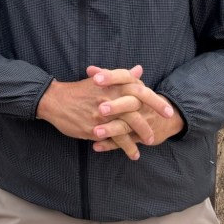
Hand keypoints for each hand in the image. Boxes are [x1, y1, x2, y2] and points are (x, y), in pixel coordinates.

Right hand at [35, 65, 173, 159]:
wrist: (55, 100)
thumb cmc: (79, 90)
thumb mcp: (101, 79)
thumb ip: (121, 76)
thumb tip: (139, 69)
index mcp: (113, 84)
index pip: (140, 91)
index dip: (155, 102)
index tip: (168, 111)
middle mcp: (110, 98)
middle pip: (137, 110)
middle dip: (150, 123)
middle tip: (159, 132)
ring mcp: (102, 114)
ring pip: (127, 126)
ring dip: (140, 137)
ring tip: (149, 144)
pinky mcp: (95, 127)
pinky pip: (115, 138)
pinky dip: (126, 146)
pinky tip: (134, 154)